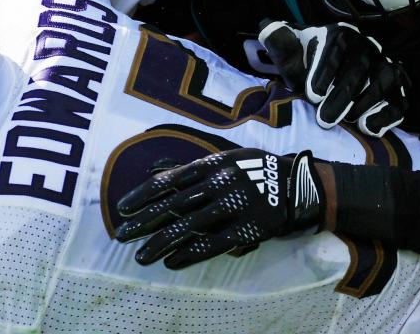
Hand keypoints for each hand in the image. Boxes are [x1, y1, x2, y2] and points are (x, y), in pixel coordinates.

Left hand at [114, 149, 323, 268]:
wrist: (297, 185)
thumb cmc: (253, 169)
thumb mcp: (222, 157)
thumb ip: (188, 167)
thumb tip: (153, 170)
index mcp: (211, 163)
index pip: (169, 181)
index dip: (143, 194)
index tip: (122, 208)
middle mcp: (219, 183)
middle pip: (174, 205)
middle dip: (144, 222)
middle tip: (121, 235)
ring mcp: (233, 207)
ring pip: (190, 227)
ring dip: (161, 243)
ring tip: (141, 256)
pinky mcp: (247, 229)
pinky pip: (214, 244)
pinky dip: (191, 254)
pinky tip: (171, 262)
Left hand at [257, 20, 409, 136]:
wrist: (326, 78)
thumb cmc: (307, 67)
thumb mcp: (291, 55)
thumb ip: (279, 43)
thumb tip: (268, 28)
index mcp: (340, 34)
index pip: (335, 49)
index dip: (325, 72)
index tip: (311, 94)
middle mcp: (367, 47)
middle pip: (358, 70)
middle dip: (341, 96)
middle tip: (324, 119)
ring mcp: (385, 66)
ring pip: (383, 82)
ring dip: (364, 104)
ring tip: (346, 122)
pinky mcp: (397, 89)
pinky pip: (400, 100)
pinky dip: (387, 115)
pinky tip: (369, 127)